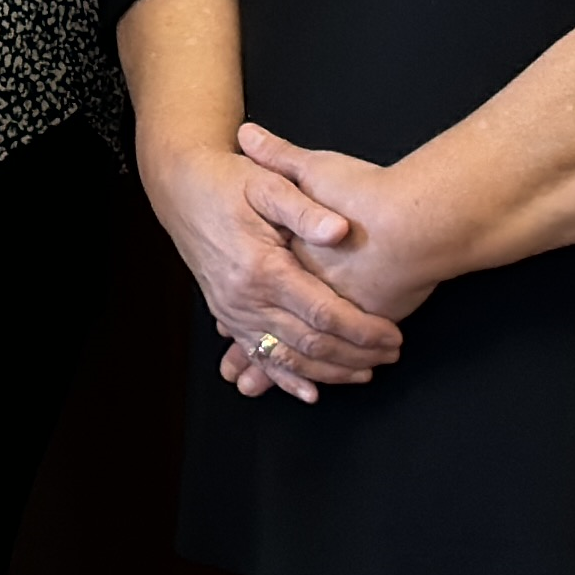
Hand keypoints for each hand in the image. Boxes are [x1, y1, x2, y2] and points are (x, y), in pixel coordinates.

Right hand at [137, 128, 407, 403]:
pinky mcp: (227, 315)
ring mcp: (233, 311)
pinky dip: (285, 377)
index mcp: (261, 268)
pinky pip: (259, 355)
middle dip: (356, 354)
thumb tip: (341, 230)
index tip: (392, 335)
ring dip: (329, 371)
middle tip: (391, 354)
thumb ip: (305, 209)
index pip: (323, 313)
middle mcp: (245, 298)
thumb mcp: (267, 184)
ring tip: (366, 371)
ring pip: (287, 357)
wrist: (181, 187)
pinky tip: (310, 391)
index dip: (362, 330)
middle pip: (309, 343)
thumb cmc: (228, 182)